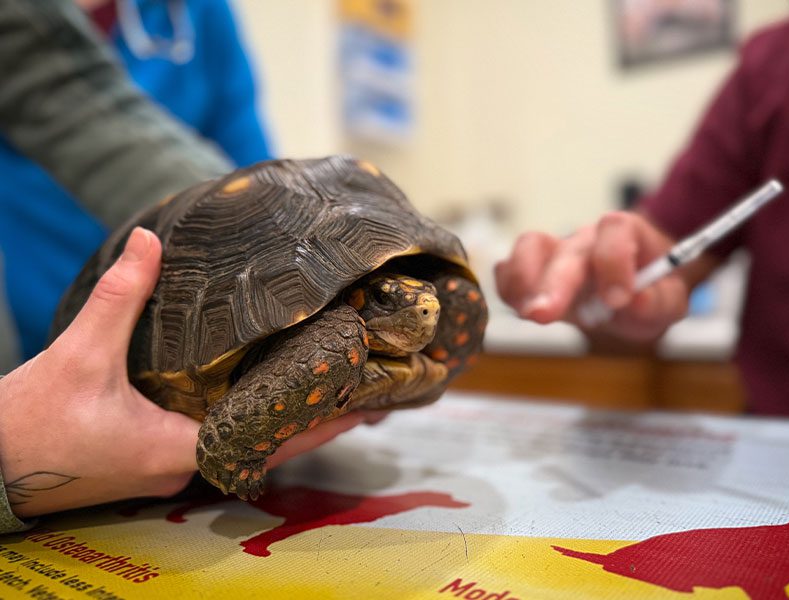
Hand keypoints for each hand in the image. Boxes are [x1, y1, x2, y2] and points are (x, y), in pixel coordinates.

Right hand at [0, 228, 363, 517]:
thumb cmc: (32, 423)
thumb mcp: (79, 356)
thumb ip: (119, 298)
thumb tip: (148, 241)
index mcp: (178, 448)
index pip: (270, 440)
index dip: (319, 422)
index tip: (362, 403)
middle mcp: (182, 465)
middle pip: (266, 444)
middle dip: (312, 418)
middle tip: (356, 388)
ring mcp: (168, 466)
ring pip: (243, 442)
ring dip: (281, 418)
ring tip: (320, 387)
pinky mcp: (153, 459)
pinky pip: (216, 438)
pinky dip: (246, 417)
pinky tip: (257, 393)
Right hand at [495, 212, 715, 340]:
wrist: (635, 291)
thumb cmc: (652, 290)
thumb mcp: (669, 299)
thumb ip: (659, 301)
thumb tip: (637, 300)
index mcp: (626, 234)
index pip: (615, 230)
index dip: (614, 262)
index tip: (618, 299)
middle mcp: (586, 239)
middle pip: (567, 249)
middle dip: (555, 282)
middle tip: (545, 315)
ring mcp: (556, 252)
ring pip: (530, 247)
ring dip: (523, 280)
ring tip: (527, 313)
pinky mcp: (534, 272)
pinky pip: (509, 269)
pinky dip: (508, 288)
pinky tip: (520, 308)